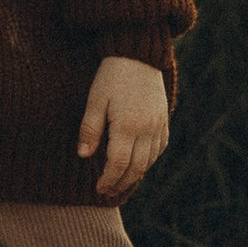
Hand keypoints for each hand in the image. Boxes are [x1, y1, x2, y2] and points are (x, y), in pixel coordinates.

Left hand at [77, 55, 169, 202]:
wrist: (138, 55)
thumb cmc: (111, 76)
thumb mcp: (95, 100)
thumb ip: (90, 129)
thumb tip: (83, 156)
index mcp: (126, 125)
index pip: (117, 164)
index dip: (108, 180)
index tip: (98, 188)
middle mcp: (146, 130)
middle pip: (135, 168)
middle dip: (120, 183)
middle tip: (107, 191)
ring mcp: (158, 126)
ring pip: (149, 162)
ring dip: (135, 175)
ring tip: (120, 182)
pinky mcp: (164, 121)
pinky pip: (159, 149)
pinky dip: (148, 161)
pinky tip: (137, 164)